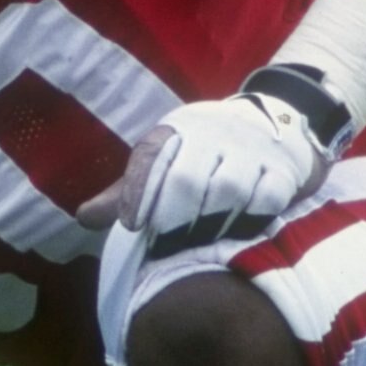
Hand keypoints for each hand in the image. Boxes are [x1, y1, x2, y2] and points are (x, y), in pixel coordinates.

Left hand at [79, 92, 326, 248]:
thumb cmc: (204, 150)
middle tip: (167, 245)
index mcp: (175, 131)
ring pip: (227, 188)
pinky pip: (267, 197)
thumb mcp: (165, 160)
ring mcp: (250, 149)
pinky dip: (252, 217)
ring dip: (211, 222)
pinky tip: (241, 230)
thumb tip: (83, 219)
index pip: (150, 159)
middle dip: (174, 218)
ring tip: (201, 243)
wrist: (275, 120)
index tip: (134, 225)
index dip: (138, 194)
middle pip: (186, 180)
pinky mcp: (282, 167)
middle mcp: (211, 134)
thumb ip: (127, 192)